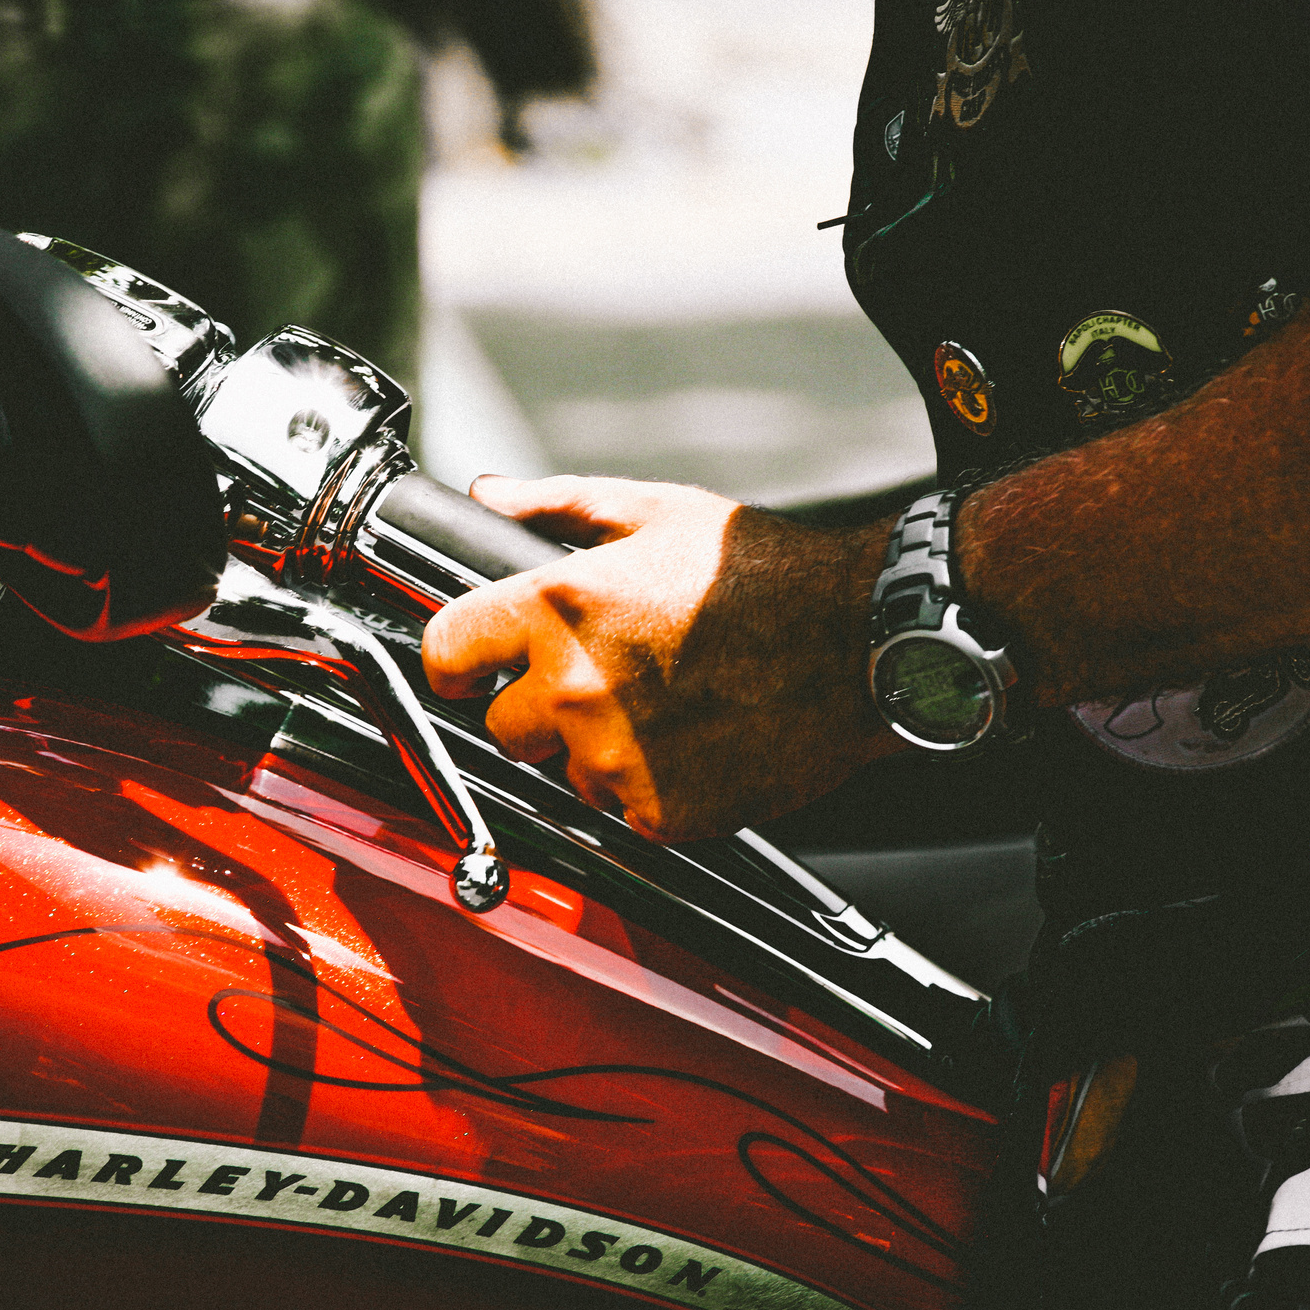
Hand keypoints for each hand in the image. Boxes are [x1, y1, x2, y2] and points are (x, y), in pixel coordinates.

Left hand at [421, 475, 906, 841]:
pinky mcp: (658, 813)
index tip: (475, 665)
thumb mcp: (656, 512)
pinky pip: (623, 811)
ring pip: (565, 772)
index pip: (447, 652)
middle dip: (538, 706)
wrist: (862, 643)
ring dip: (597, 750)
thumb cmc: (767, 574)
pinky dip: (650, 787)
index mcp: (557, 607)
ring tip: (667, 705)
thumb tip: (490, 495)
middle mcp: (574, 688)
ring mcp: (614, 759)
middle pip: (502, 725)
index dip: (459, 658)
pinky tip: (696, 741)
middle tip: (605, 678)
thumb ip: (556, 505)